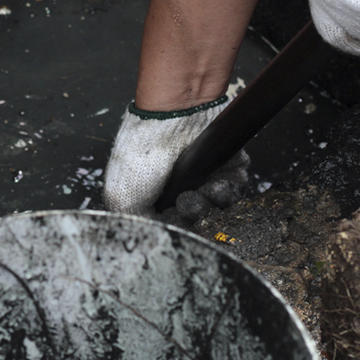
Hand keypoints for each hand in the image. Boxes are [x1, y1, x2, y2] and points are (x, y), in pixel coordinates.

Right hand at [104, 97, 246, 217]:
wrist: (171, 119)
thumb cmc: (142, 152)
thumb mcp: (121, 197)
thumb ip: (136, 224)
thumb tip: (146, 240)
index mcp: (158, 200)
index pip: (175, 228)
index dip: (178, 229)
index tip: (174, 221)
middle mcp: (184, 191)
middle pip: (201, 220)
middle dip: (197, 216)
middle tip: (188, 202)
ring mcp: (207, 180)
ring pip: (220, 208)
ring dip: (214, 204)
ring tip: (203, 190)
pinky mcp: (229, 168)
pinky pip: (238, 190)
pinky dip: (229, 189)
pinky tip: (216, 181)